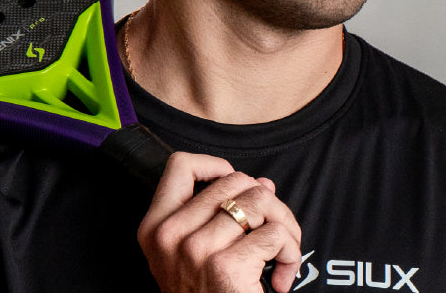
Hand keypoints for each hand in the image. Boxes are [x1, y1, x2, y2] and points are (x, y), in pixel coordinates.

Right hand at [138, 152, 302, 292]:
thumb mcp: (197, 257)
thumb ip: (223, 215)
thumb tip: (264, 184)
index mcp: (154, 228)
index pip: (179, 166)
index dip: (216, 166)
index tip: (237, 188)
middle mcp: (169, 235)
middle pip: (235, 180)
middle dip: (268, 202)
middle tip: (274, 233)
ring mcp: (194, 250)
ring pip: (261, 201)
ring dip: (285, 228)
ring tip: (282, 255)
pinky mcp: (225, 266)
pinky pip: (276, 235)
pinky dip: (291, 255)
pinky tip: (281, 279)